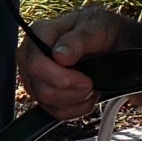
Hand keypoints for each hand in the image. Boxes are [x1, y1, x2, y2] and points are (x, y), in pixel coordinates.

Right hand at [17, 5, 138, 120]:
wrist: (110, 42)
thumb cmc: (100, 30)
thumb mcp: (96, 28)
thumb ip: (78, 40)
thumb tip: (59, 56)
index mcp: (39, 34)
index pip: (35, 65)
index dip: (61, 78)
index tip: (86, 80)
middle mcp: (31, 55)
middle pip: (41, 89)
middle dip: (72, 92)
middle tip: (90, 83)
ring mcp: (35, 76)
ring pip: (47, 103)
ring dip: (75, 100)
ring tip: (89, 86)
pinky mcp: (43, 93)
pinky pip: (54, 112)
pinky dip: (75, 109)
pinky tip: (85, 96)